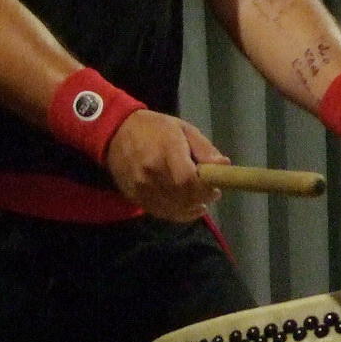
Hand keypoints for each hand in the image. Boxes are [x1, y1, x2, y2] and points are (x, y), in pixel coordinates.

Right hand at [105, 110, 224, 221]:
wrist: (116, 132)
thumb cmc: (155, 128)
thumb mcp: (184, 130)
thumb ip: (205, 149)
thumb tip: (223, 165)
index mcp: (167, 152)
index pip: (188, 181)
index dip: (204, 189)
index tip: (215, 188)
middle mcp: (152, 173)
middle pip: (181, 198)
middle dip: (201, 199)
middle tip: (211, 193)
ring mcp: (141, 187)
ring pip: (171, 208)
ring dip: (190, 208)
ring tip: (200, 202)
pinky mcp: (134, 196)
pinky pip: (159, 212)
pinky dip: (176, 213)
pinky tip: (186, 208)